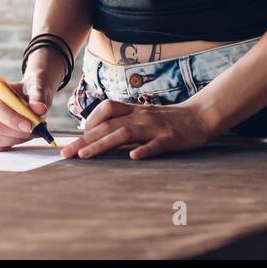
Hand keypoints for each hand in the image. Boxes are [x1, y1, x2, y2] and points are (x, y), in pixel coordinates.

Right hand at [0, 51, 59, 150]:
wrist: (33, 98)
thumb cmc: (33, 92)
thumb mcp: (39, 89)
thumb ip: (39, 97)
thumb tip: (39, 108)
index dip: (11, 119)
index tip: (29, 125)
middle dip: (18, 131)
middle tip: (36, 129)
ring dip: (18, 138)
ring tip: (32, 130)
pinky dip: (11, 145)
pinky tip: (22, 137)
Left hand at [59, 98, 213, 160]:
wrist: (200, 116)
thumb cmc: (168, 119)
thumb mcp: (143, 115)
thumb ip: (124, 120)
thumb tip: (98, 132)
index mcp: (133, 110)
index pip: (105, 110)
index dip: (87, 123)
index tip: (74, 139)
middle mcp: (140, 116)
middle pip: (107, 125)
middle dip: (84, 139)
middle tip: (66, 153)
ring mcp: (154, 127)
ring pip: (124, 133)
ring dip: (102, 144)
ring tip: (85, 156)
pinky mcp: (169, 138)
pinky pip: (155, 144)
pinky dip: (143, 150)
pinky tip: (132, 158)